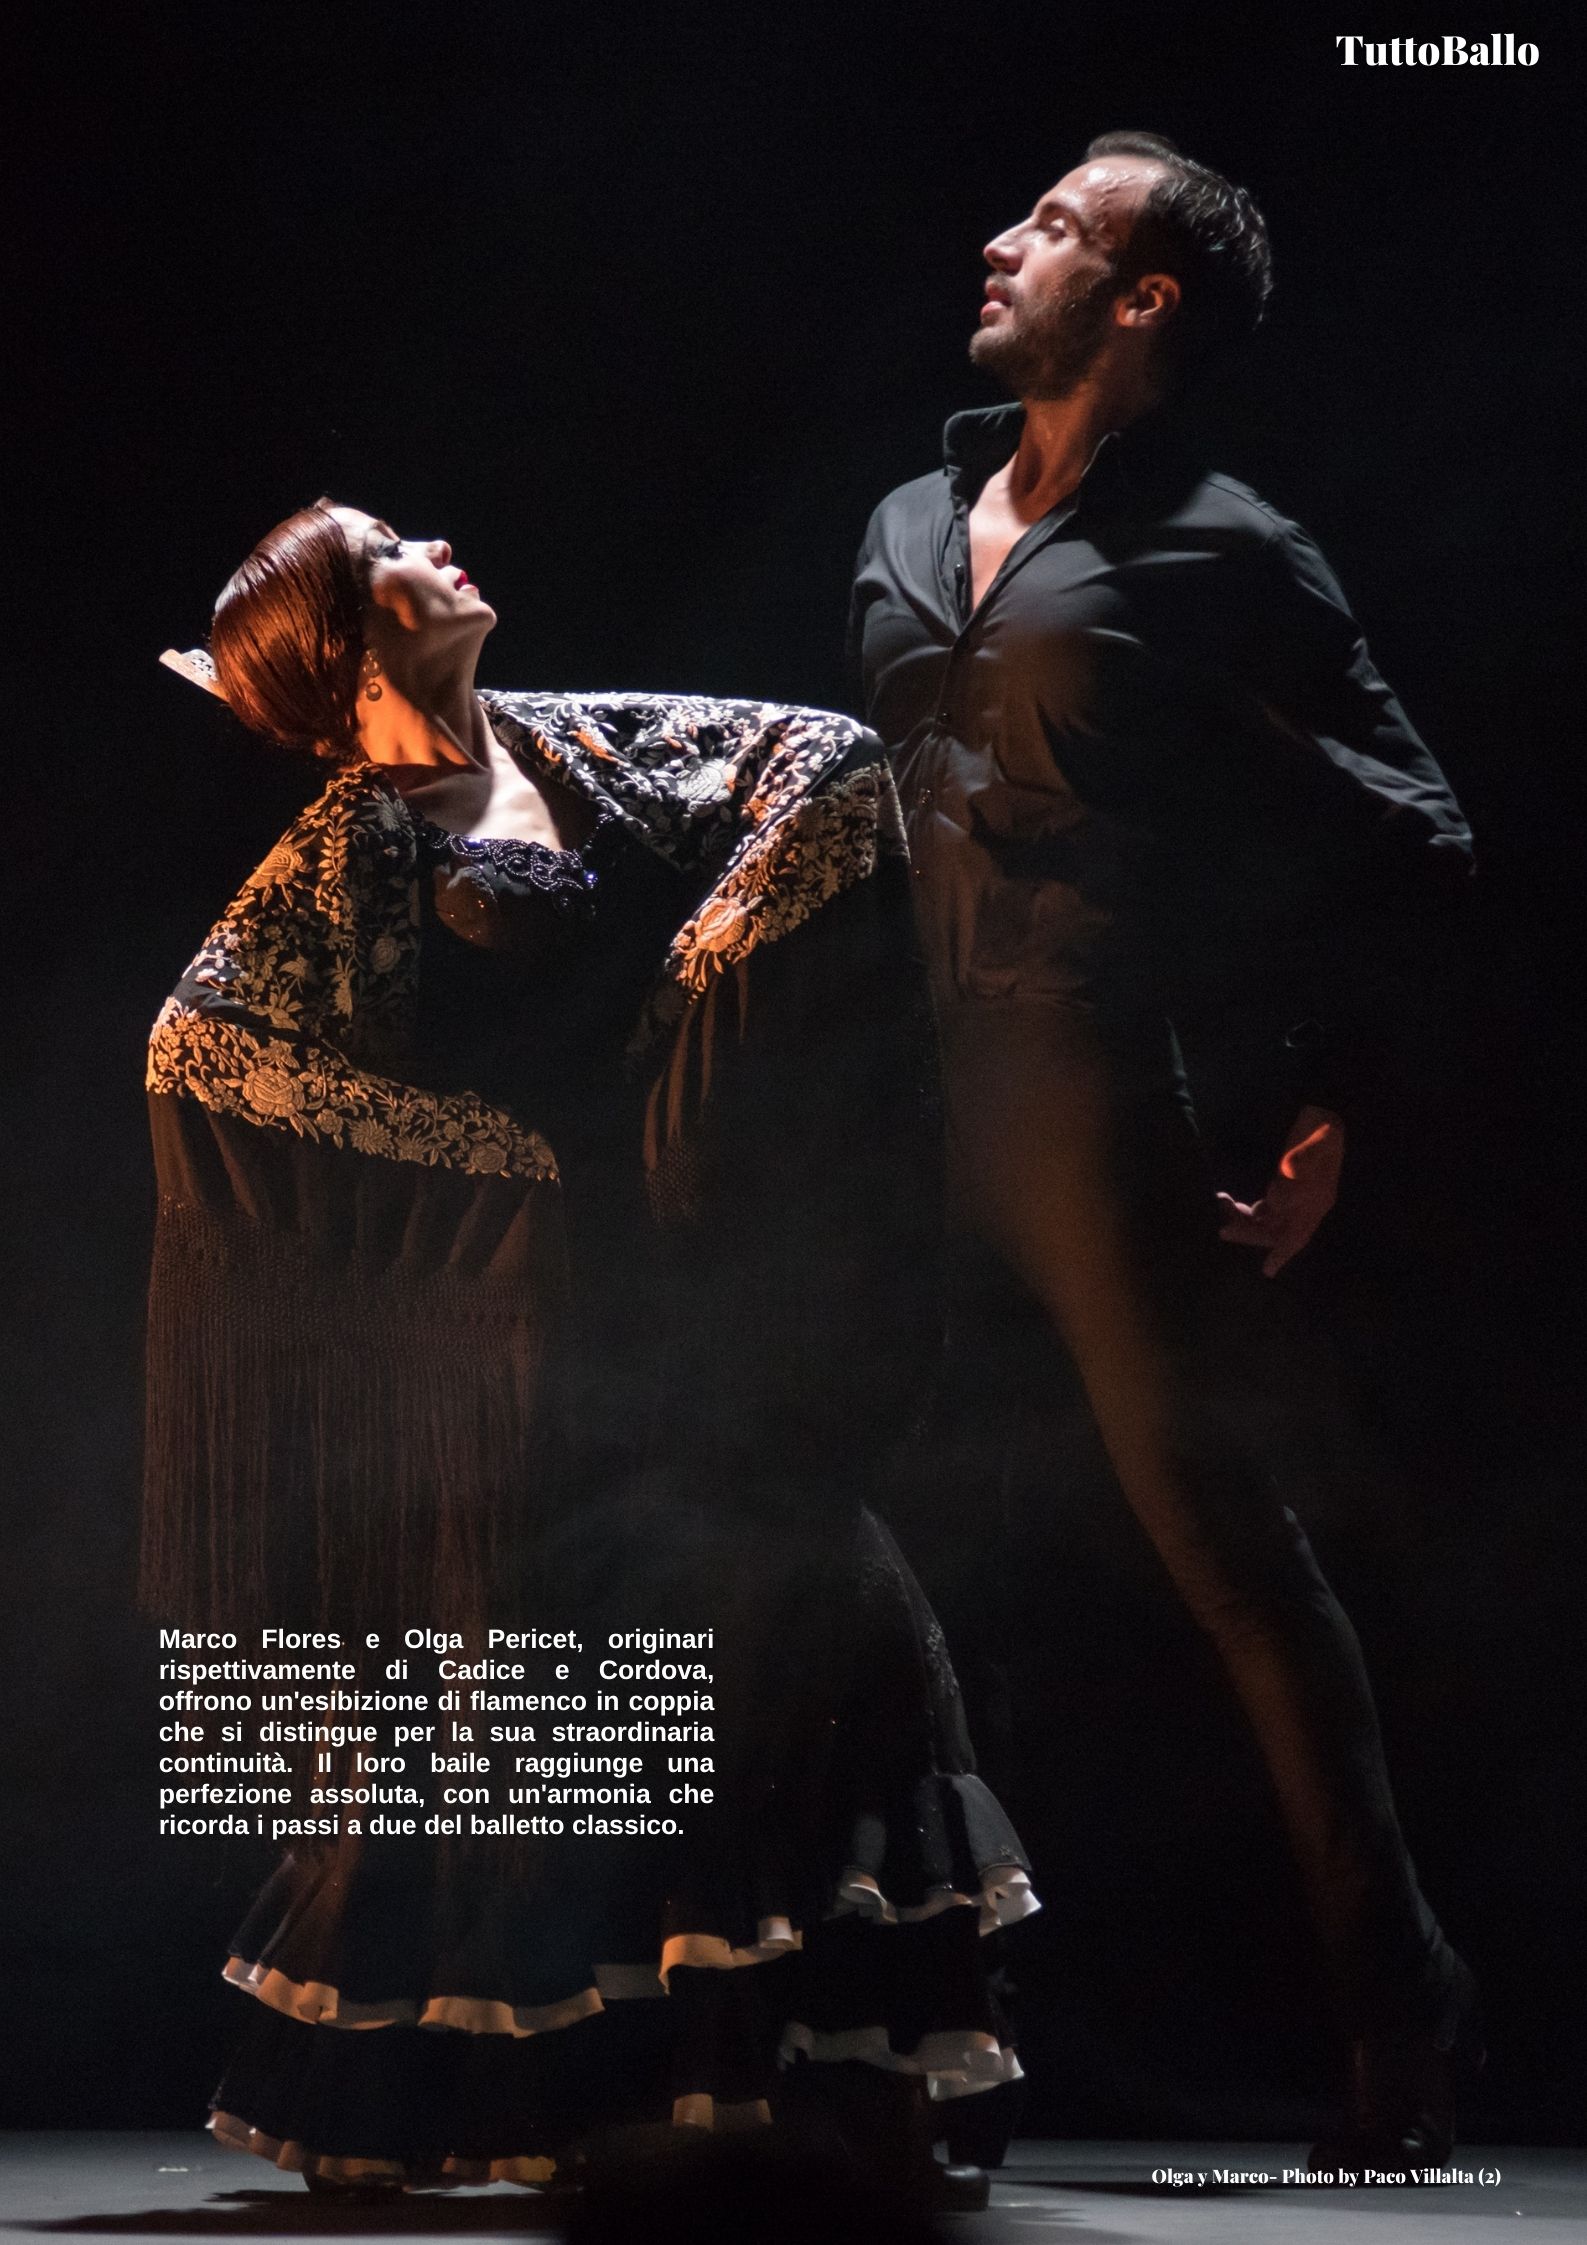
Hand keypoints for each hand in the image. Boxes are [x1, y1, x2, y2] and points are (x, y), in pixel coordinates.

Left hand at [1216, 1105, 1344, 1277]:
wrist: (1325, 1111)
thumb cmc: (1320, 1132)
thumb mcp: (1311, 1151)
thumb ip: (1294, 1175)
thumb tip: (1272, 1204)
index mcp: (1316, 1202)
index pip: (1297, 1235)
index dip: (1282, 1254)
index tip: (1267, 1271)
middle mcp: (1306, 1205)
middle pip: (1276, 1231)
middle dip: (1250, 1232)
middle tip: (1223, 1230)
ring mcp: (1295, 1195)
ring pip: (1267, 1220)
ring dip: (1245, 1219)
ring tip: (1222, 1204)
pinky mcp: (1284, 1184)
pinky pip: (1265, 1207)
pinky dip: (1248, 1209)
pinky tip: (1231, 1202)